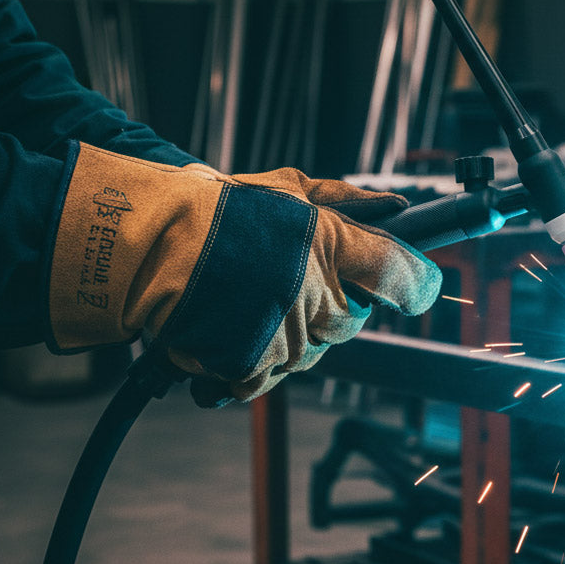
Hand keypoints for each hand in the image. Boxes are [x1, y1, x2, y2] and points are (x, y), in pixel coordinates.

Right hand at [47, 143, 441, 401]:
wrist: (144, 246)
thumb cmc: (214, 210)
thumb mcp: (285, 188)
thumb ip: (346, 200)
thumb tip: (394, 207)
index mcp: (329, 246)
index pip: (399, 275)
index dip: (418, 285)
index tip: (420, 288)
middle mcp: (314, 295)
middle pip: (355, 321)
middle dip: (338, 306)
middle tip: (299, 282)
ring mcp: (285, 337)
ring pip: (315, 351)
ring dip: (296, 332)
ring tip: (256, 298)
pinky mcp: (253, 368)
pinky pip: (273, 375)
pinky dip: (259, 358)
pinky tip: (237, 327)